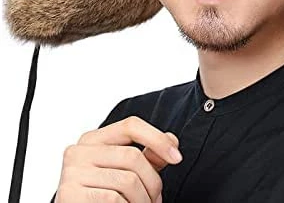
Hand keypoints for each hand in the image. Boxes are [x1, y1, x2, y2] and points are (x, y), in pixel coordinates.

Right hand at [54, 116, 182, 201]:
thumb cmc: (101, 198)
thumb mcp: (125, 172)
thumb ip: (147, 156)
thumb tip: (171, 141)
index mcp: (92, 140)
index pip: (131, 125)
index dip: (157, 139)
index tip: (177, 158)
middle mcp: (78, 151)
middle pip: (133, 156)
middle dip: (152, 183)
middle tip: (155, 200)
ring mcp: (71, 173)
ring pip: (128, 181)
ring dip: (143, 200)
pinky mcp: (69, 194)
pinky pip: (114, 199)